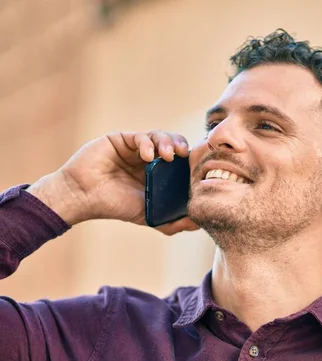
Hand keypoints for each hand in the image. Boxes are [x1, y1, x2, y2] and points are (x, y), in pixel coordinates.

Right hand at [27, 131, 199, 235]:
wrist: (84, 198)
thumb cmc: (115, 206)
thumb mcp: (150, 216)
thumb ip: (173, 221)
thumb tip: (198, 224)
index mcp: (158, 173)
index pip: (180, 161)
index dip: (190, 161)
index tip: (196, 167)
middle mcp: (148, 158)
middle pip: (173, 144)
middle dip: (181, 146)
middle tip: (185, 155)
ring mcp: (135, 148)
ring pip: (159, 136)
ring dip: (167, 142)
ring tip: (168, 155)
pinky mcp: (121, 139)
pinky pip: (140, 136)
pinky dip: (147, 144)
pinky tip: (147, 156)